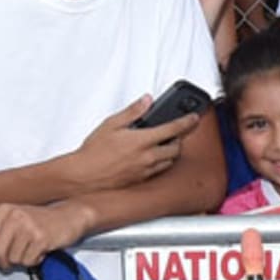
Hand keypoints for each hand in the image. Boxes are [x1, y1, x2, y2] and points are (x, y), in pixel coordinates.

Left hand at [0, 200, 90, 267]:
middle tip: (8, 262)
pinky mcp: (41, 239)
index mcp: (4, 210)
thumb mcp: (17, 219)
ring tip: (31, 250)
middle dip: (3, 261)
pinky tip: (40, 251)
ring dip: (23, 260)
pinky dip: (34, 260)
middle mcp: (14, 216)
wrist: (70, 217)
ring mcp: (28, 227)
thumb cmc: (42, 220)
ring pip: (14, 258)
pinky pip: (29, 260)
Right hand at [68, 95, 199, 190]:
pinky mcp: (143, 179)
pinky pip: (160, 170)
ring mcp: (147, 170)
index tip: (194, 118)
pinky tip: (151, 156)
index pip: (173, 129)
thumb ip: (132, 112)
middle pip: (176, 148)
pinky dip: (161, 162)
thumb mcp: (111, 124)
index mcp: (142, 141)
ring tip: (160, 144)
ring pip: (170, 160)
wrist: (85, 175)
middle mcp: (148, 157)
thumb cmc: (94, 151)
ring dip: (170, 152)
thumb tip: (146, 100)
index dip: (187, 122)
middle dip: (178, 139)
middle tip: (172, 132)